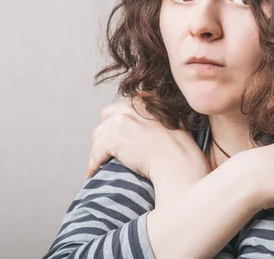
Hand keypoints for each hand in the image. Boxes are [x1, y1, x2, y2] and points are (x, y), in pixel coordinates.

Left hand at [87, 97, 209, 207]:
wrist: (177, 159)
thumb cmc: (180, 146)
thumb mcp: (172, 121)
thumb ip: (156, 117)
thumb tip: (150, 127)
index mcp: (142, 102)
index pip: (118, 109)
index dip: (115, 124)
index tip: (116, 137)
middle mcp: (128, 108)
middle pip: (104, 121)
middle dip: (104, 136)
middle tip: (107, 151)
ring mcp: (120, 123)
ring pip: (98, 138)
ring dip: (97, 150)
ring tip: (99, 163)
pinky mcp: (113, 141)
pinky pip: (96, 154)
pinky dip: (94, 164)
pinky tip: (93, 172)